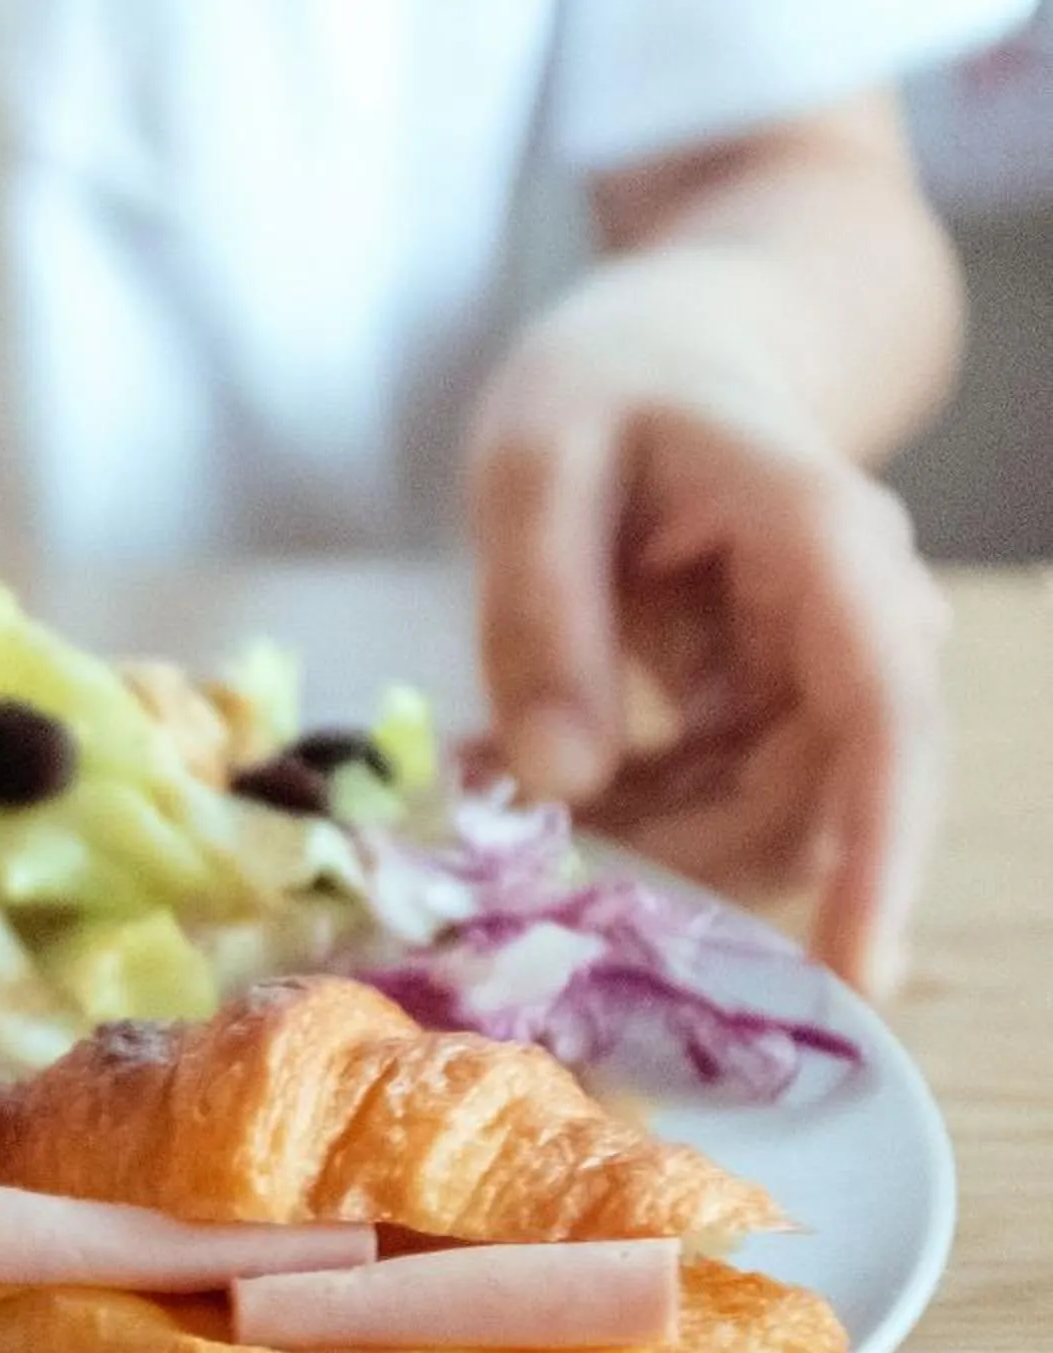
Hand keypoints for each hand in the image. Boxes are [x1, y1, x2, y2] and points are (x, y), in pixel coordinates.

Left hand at [469, 324, 946, 995]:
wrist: (670, 347)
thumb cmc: (605, 384)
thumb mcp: (534, 463)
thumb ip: (539, 613)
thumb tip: (561, 783)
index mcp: (825, 542)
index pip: (887, 715)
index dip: (883, 851)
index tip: (862, 975)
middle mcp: (856, 619)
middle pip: (813, 801)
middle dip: (682, 859)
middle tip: (520, 855)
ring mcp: (821, 673)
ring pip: (761, 821)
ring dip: (640, 842)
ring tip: (496, 789)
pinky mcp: (773, 707)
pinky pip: (716, 803)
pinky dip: (625, 815)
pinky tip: (519, 775)